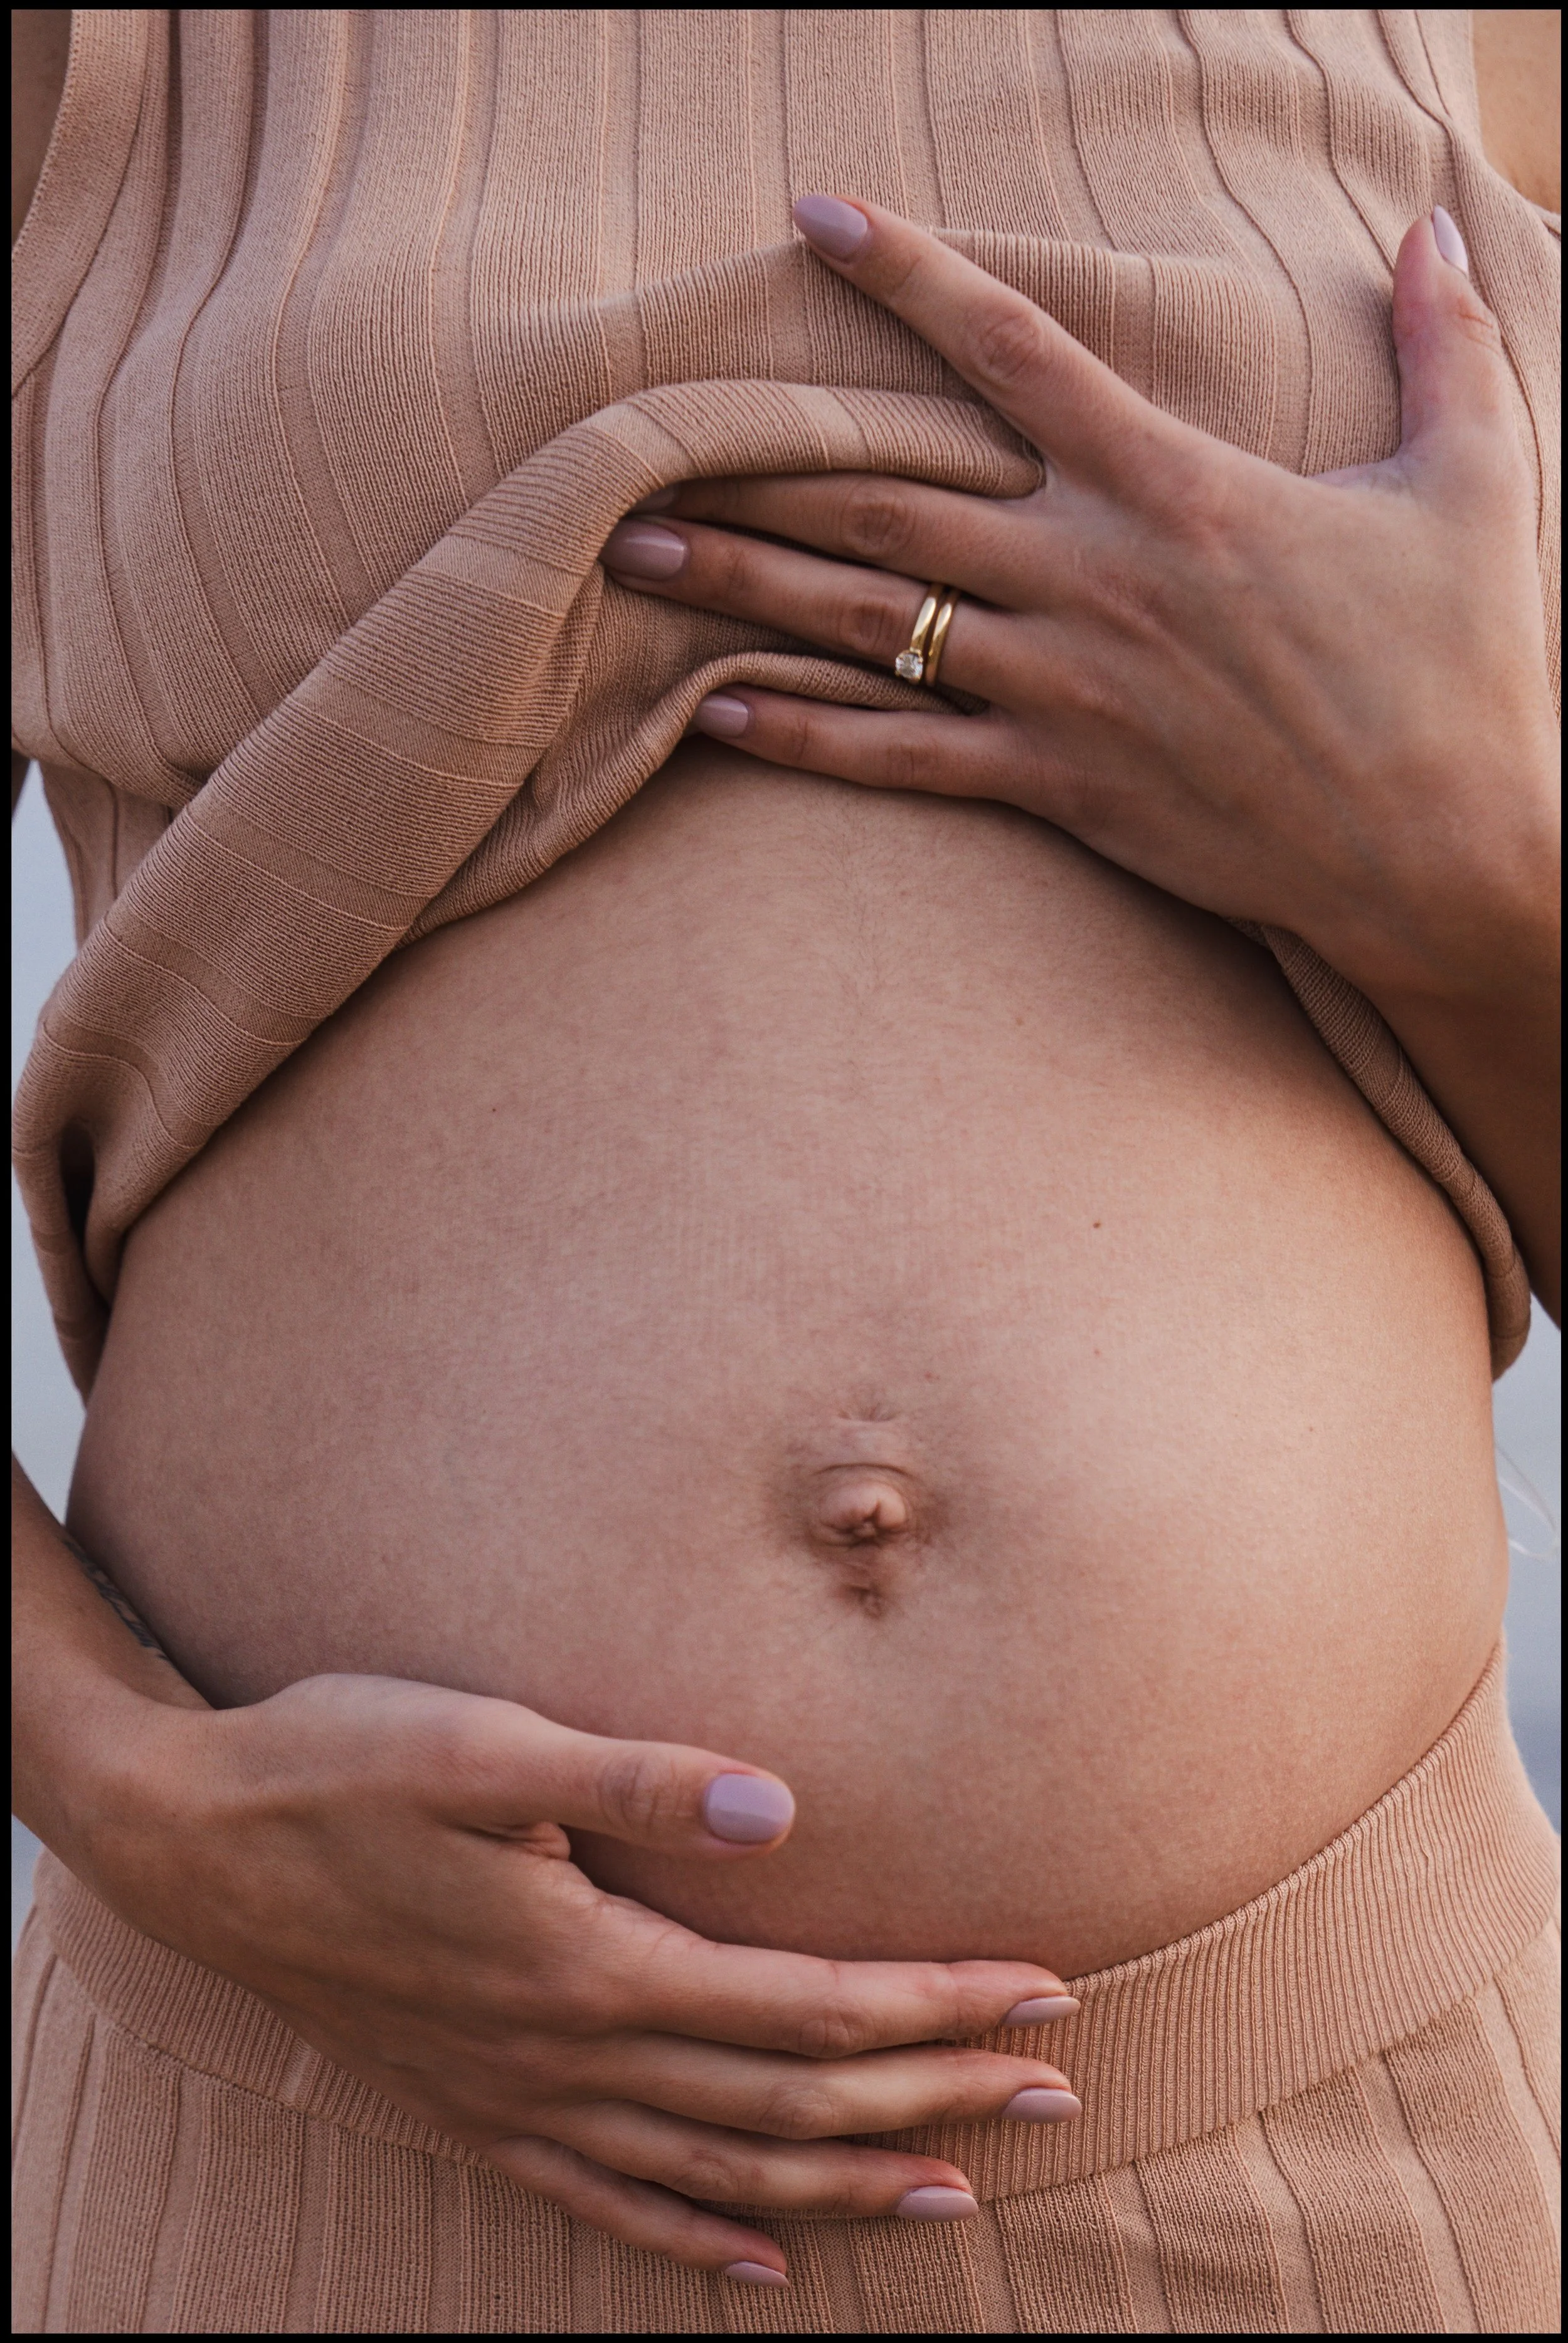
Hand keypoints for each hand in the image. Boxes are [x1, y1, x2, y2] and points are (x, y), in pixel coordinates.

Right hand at [85, 1673, 1079, 2287]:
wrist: (193, 1839)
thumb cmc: (341, 1764)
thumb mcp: (484, 1745)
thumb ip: (637, 1782)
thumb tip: (780, 1810)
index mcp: (594, 1962)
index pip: (809, 2005)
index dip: (934, 2004)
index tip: (1041, 1992)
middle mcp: (571, 2053)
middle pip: (791, 2103)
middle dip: (934, 2098)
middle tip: (1056, 2091)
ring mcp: (520, 2097)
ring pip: (721, 2171)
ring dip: (846, 2180)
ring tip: (957, 2189)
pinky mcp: (475, 2107)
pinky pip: (606, 2201)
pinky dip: (696, 2236)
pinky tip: (761, 2259)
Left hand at [602, 196, 1559, 1309]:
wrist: (1447, 853)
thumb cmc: (1465, 670)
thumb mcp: (1477, 481)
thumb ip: (1446, 341)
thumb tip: (1431, 217)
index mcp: (1174, 485)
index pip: (1014, 351)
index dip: (909, 278)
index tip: (816, 219)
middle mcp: (1092, 577)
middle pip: (885, 495)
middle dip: (755, 460)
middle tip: (633, 439)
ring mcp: (1064, 688)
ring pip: (870, 621)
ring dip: (742, 588)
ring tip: (628, 561)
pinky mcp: (1059, 786)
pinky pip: (904, 760)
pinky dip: (805, 739)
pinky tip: (713, 715)